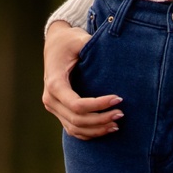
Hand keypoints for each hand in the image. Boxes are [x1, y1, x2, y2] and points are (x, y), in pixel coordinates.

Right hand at [42, 23, 122, 138]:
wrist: (55, 43)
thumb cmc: (69, 41)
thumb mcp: (79, 39)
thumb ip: (93, 46)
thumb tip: (116, 54)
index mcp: (55, 82)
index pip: (77, 105)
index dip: (99, 106)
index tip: (118, 98)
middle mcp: (50, 97)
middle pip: (77, 120)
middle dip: (101, 120)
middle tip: (121, 113)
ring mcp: (52, 106)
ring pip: (75, 128)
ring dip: (96, 129)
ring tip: (116, 124)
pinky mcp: (57, 110)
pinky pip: (72, 128)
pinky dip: (89, 132)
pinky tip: (105, 128)